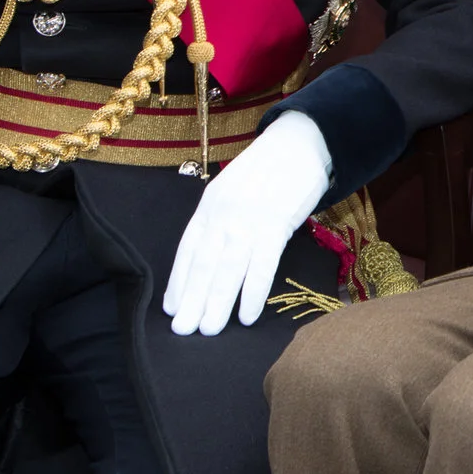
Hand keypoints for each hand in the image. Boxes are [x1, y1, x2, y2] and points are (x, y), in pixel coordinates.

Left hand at [163, 110, 332, 336]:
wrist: (301, 142)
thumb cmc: (268, 170)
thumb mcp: (234, 189)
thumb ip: (221, 218)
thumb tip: (210, 256)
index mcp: (210, 205)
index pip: (188, 249)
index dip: (178, 281)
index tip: (171, 308)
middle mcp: (223, 213)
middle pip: (204, 264)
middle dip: (192, 300)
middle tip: (184, 330)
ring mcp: (248, 219)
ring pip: (227, 269)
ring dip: (216, 302)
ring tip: (209, 330)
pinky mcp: (276, 224)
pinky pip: (261, 265)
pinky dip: (252, 292)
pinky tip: (246, 315)